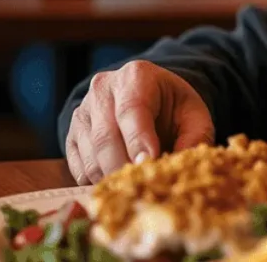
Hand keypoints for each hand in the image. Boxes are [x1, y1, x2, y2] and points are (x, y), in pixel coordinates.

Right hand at [65, 60, 213, 184]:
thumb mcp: (194, 115)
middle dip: (123, 167)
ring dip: (111, 178)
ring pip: (90, 155)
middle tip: (141, 188)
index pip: (131, 110)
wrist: (149, 96)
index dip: (138, 140)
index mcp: (136, 76)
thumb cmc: (173, 106)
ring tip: (134, 190)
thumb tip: (180, 168)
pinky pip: (79, 167)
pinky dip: (98, 182)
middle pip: (105, 137)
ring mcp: (83, 112)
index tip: (147, 163)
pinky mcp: (71, 134)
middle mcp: (102, 90)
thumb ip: (194, 137)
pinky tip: (119, 185)